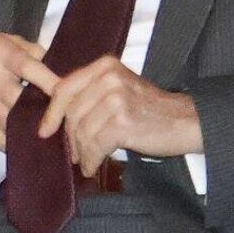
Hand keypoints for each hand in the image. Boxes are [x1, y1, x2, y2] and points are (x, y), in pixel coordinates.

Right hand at [0, 32, 60, 148]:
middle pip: (23, 101)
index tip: (74, 98)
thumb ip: (33, 51)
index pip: (31, 69)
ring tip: (54, 136)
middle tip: (69, 122)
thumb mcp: (5, 40)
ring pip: (12, 122)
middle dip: (46, 112)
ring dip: (33, 130)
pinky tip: (29, 144)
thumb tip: (62, 69)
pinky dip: (14, 142)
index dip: (54, 85)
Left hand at [35, 55, 202, 175]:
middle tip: (74, 154)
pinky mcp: (123, 121)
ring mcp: (116, 98)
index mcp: (104, 66)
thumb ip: (88, 92)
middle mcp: (108, 78)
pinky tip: (93, 166)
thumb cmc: (149, 109)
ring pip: (82, 130)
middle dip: (70, 137)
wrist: (188, 121)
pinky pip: (95, 144)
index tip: (45, 131)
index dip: (51, 113)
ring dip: (82, 151)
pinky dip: (92, 159)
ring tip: (86, 161)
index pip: (64, 88)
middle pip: (71, 112)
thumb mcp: (118, 88)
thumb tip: (51, 112)